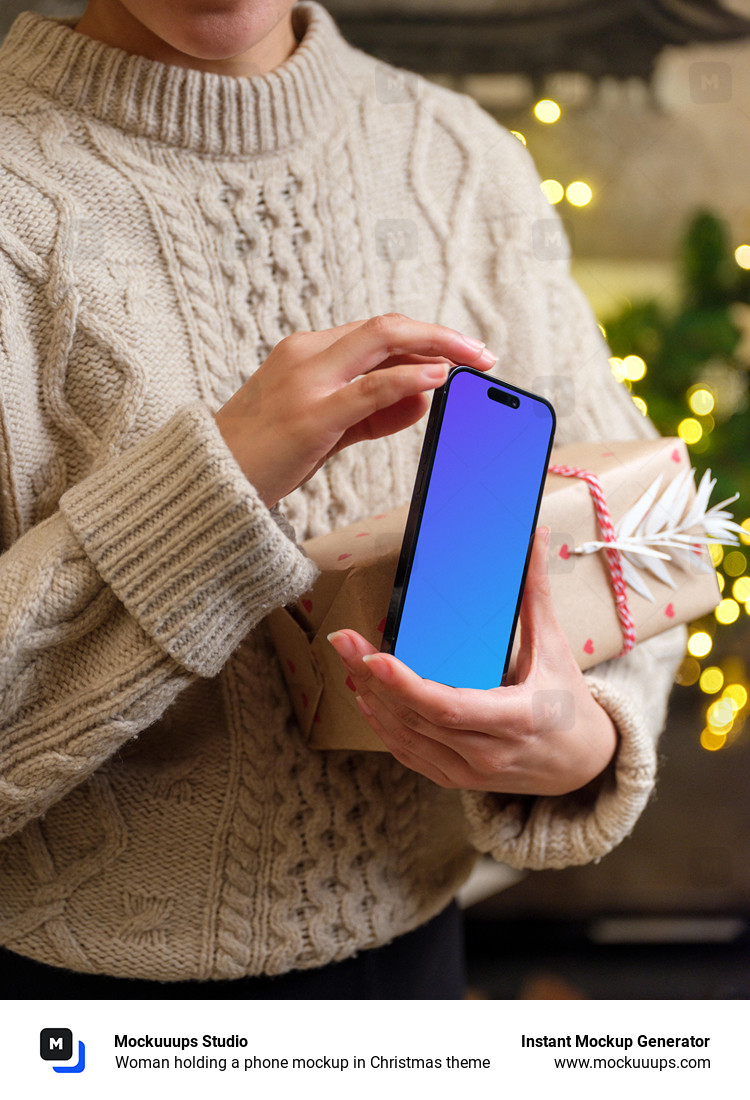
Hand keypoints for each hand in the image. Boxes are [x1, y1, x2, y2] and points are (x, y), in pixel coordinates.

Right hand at [215, 314, 496, 507]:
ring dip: (438, 348)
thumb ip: (373, 411)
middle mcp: (306, 356)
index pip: (377, 333)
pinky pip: (371, 387)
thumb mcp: (324, 425)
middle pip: (386, 327)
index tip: (460, 352)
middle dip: (442, 334)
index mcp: (305, 351)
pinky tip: (439, 378)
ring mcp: (307, 383)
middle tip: (482, 353)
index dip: (425, 338)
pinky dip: (410, 378)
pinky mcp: (312, 416)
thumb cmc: (264, 455)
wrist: (211, 482)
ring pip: (383, 343)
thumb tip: (425, 396)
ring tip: (473, 362)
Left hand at [328, 527, 617, 795]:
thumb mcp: (556, 649)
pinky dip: (384, 726)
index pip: (448, 707)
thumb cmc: (570, 703)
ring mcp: (470, 773)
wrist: (584, 765)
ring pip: (406, 737)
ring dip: (371, 699)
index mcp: (516, 719)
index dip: (405, 684)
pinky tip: (366, 698)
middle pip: (415, 718)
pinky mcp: (456, 780)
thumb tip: (533, 537)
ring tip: (347, 661)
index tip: (372, 656)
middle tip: (342, 640)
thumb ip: (535, 594)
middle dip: (372, 678)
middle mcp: (489, 753)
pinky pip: (410, 755)